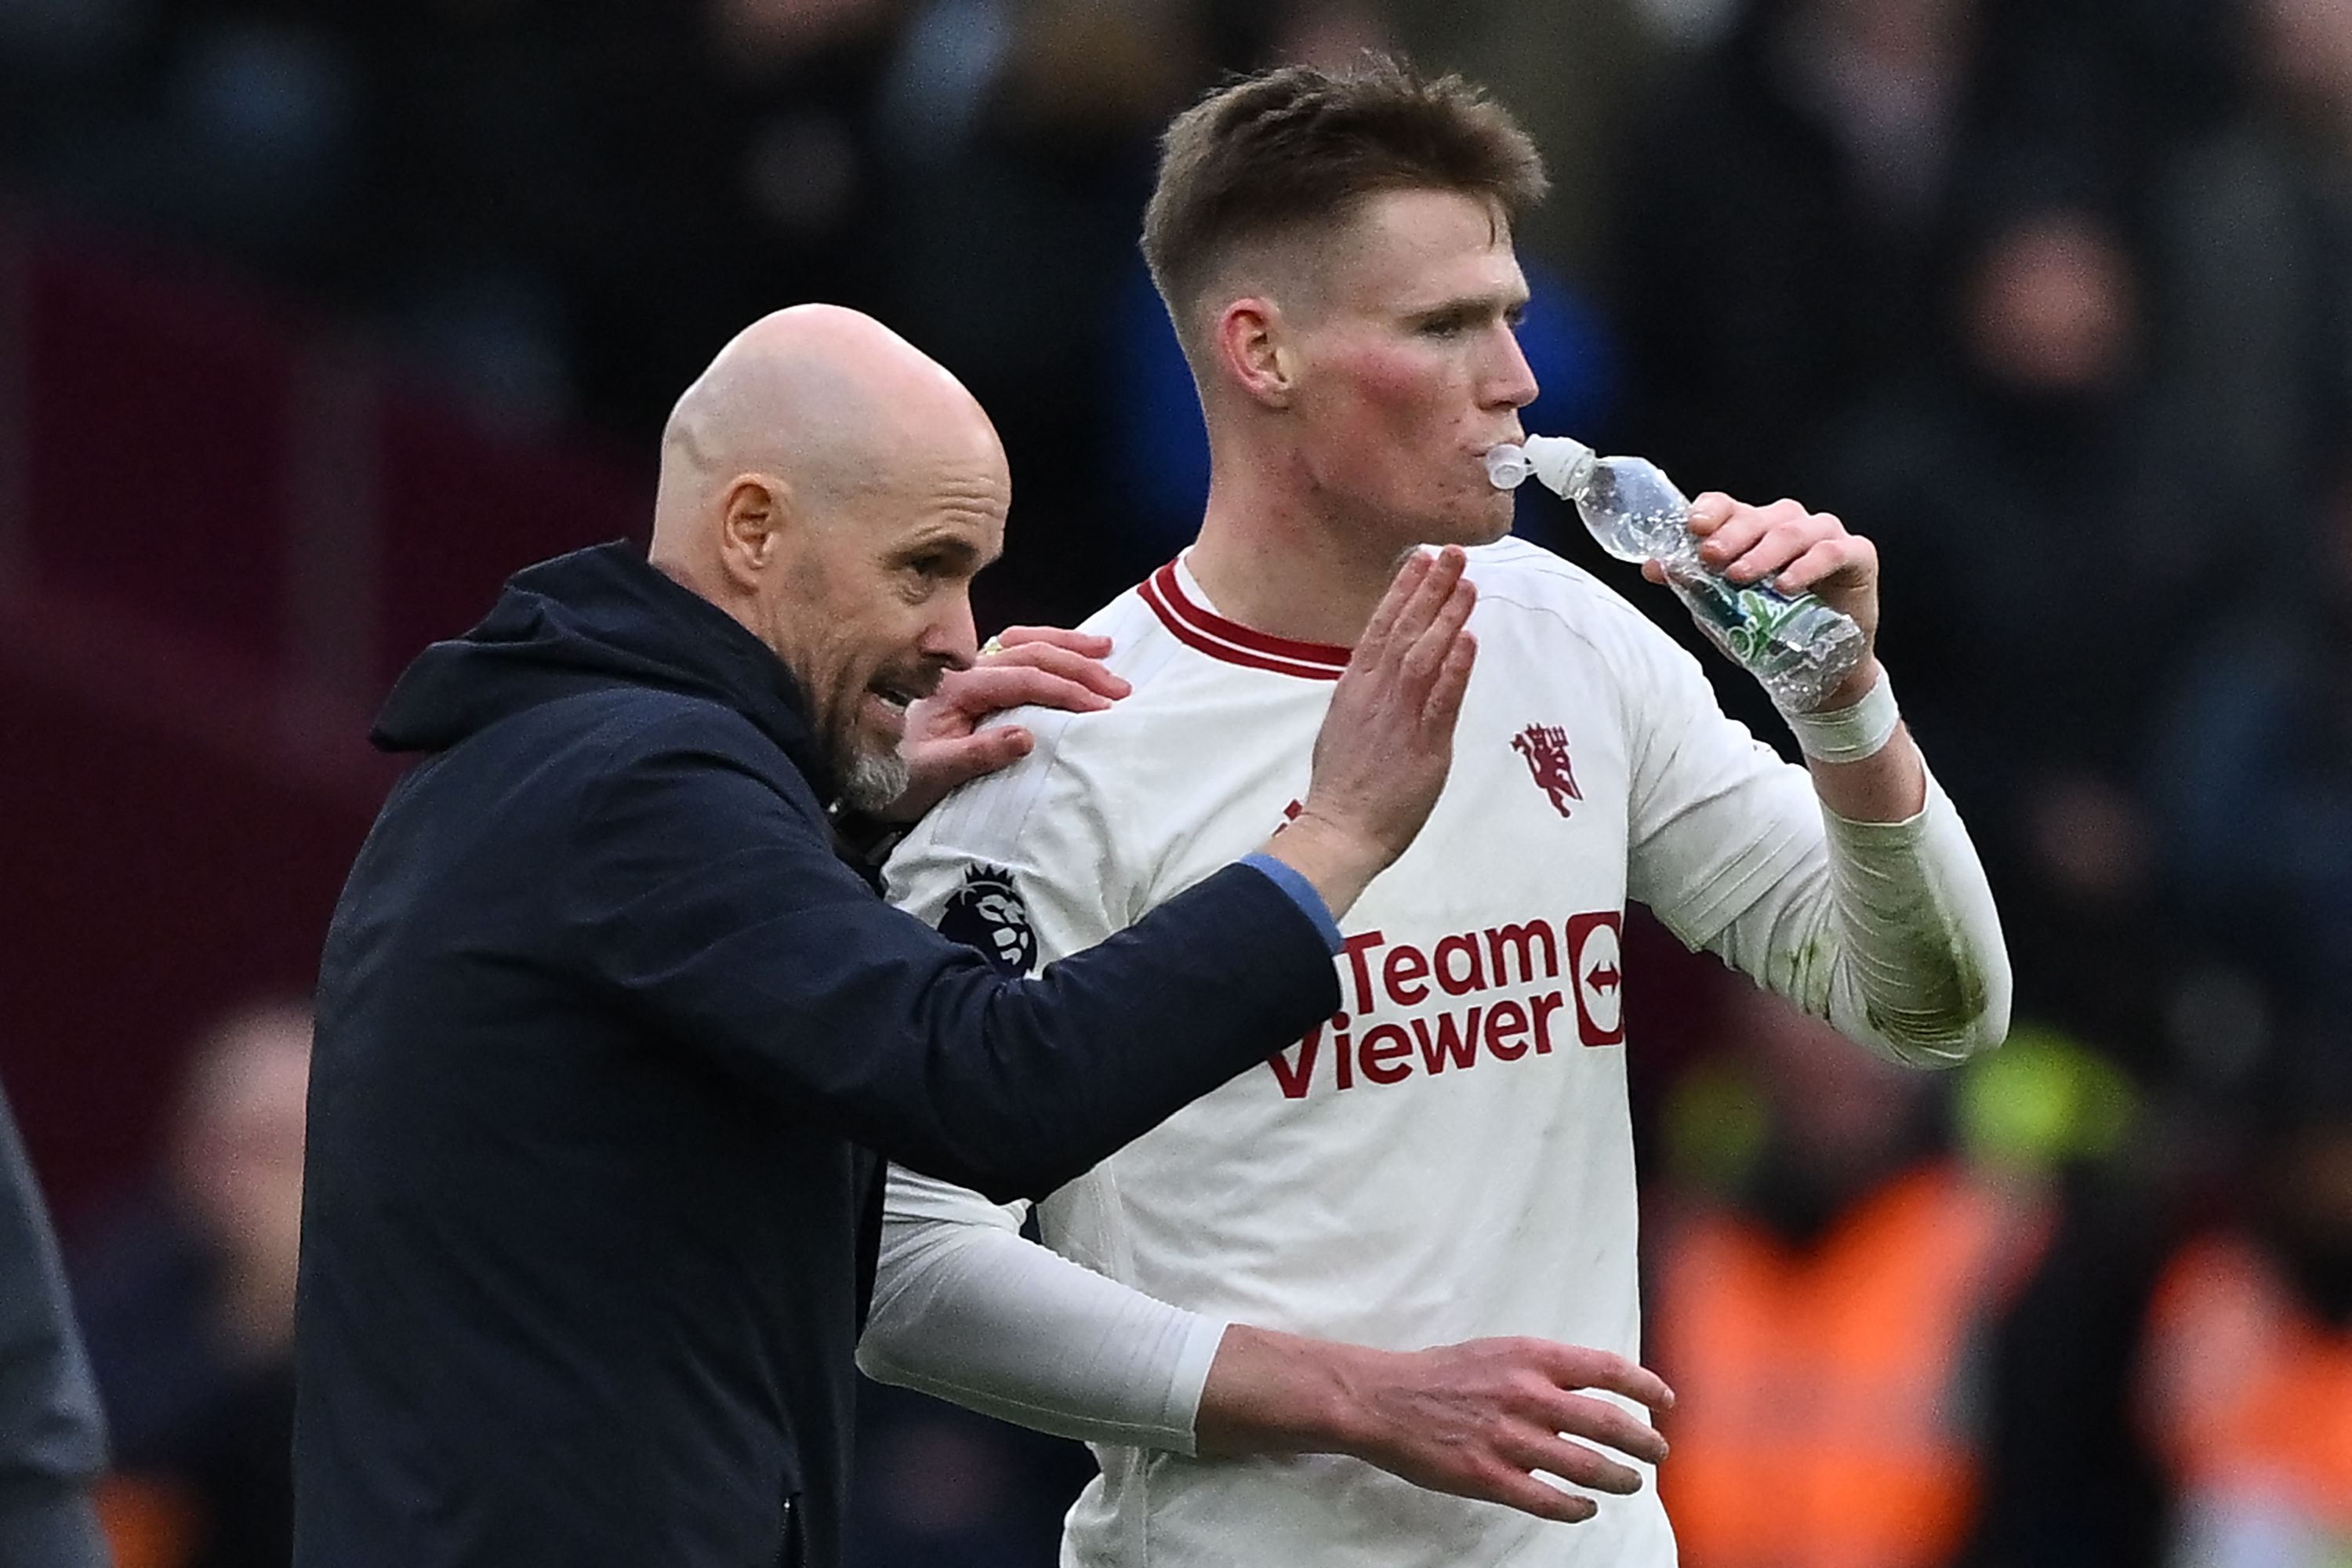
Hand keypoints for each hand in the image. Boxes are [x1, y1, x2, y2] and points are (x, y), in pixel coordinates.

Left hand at [883, 627, 1130, 821]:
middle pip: (1029, 654)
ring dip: (1066, 647)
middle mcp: (962, 671)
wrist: (854, 774)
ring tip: (1106, 650)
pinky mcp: (968, 682)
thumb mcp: (932, 776)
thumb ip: (977, 755)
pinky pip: (1012, 653)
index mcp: (955, 688)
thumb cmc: (893, 778)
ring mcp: (965, 673)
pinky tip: (1066, 654)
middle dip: (1078, 666)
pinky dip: (1045, 649)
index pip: (1023, 680)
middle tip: (1119, 686)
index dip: (1065, 690)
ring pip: (1023, 644)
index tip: (1102, 707)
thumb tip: (1027, 736)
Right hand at [1197, 1326, 1672, 1525]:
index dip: (1645, 1387)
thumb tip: (1594, 1385)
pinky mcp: (1488, 1476)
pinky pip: (1548, 1500)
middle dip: (1643, 1442)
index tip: (1665, 1401)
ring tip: (1630, 1483)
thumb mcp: (1497, 1351)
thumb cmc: (1441, 1374)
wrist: (1382, 1398)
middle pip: (1608, 1423)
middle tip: (1658, 1452)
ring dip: (1618, 1479)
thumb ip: (1544, 1367)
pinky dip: (1576, 1508)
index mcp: (1530, 1357)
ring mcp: (1508, 1438)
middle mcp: (1526, 1395)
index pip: (1607, 1369)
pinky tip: (1586, 1509)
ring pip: (1586, 1466)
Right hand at [1268, 546, 1476, 916]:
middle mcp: (1374, 692)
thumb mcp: (1342, 726)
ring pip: (1424, 653)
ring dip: (1447, 615)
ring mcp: (1398, 715)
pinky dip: (1456, 667)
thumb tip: (1379, 673)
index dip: (1402, 589)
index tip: (1419, 559)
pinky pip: (1442, 697)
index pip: (1379, 626)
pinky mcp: (1422, 743)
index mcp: (1354, 686)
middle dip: (1430, 587)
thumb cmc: (1341, 786)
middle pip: (1404, 628)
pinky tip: (1470, 638)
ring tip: (1468, 583)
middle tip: (1453, 554)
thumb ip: (1364, 695)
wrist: (1339, 828)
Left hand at [1649, 494, 1882, 707]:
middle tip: (1711, 557)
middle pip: (1759, 516)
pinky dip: (1807, 567)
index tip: (1694, 528)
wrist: (1819, 670)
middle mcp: (1789, 524)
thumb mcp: (1722, 610)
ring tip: (1740, 577)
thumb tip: (1652, 566)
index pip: (1729, 506)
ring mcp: (1825, 535)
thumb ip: (1692, 584)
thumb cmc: (1771, 631)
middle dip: (1732, 535)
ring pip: (1792, 530)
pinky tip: (1786, 586)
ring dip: (1764, 552)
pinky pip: (1831, 552)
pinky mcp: (1858, 554)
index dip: (1711, 512)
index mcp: (1754, 530)